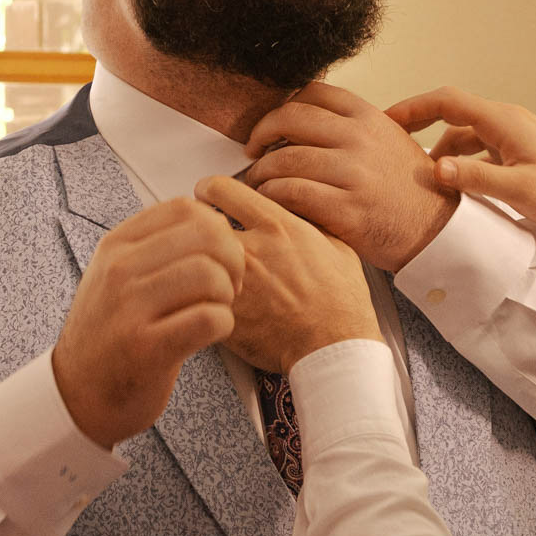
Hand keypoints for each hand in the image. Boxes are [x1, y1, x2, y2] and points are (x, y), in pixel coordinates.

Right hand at [53, 200, 243, 447]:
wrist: (76, 394)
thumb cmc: (108, 335)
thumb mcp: (115, 276)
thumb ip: (154, 246)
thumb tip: (212, 222)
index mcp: (116, 245)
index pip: (185, 208)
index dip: (217, 228)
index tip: (218, 255)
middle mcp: (119, 270)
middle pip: (206, 237)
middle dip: (232, 261)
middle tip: (230, 286)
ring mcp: (130, 308)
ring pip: (211, 275)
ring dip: (227, 295)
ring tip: (217, 310)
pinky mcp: (147, 348)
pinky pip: (210, 319)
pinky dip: (223, 324)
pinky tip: (210, 333)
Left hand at [196, 177, 379, 374]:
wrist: (335, 346)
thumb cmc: (341, 303)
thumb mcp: (338, 247)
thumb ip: (310, 222)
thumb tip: (296, 209)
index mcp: (278, 227)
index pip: (223, 189)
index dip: (209, 189)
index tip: (206, 193)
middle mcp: (253, 249)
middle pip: (198, 220)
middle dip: (194, 223)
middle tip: (195, 228)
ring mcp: (235, 282)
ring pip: (194, 257)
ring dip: (194, 257)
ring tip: (200, 263)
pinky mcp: (226, 314)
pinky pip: (197, 293)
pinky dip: (197, 291)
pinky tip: (206, 294)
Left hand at [241, 82, 456, 272]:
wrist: (437, 232)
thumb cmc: (407, 191)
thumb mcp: (388, 142)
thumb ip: (352, 129)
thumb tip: (303, 120)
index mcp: (369, 118)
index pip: (313, 92)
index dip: (283, 105)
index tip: (272, 124)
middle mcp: (360, 139)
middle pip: (290, 118)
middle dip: (261, 132)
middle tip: (252, 149)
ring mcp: (353, 173)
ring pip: (285, 158)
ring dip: (261, 170)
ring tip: (259, 181)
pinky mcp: (346, 208)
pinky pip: (291, 192)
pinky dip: (271, 194)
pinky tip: (269, 200)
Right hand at [388, 86, 535, 245]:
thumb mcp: (520, 188)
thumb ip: (476, 177)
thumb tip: (435, 167)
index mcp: (502, 121)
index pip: (447, 102)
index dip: (412, 107)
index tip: (384, 119)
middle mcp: (504, 120)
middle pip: (450, 113)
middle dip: (417, 123)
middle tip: (387, 141)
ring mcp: (510, 134)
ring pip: (462, 133)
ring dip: (438, 148)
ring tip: (415, 171)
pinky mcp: (515, 149)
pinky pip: (476, 147)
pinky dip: (457, 159)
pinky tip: (450, 181)